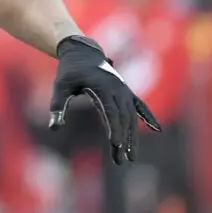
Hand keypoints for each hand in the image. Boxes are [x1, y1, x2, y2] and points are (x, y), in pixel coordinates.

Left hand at [48, 35, 161, 164]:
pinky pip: (139, 105)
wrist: (82, 52)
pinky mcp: (125, 91)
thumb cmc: (70, 71)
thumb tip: (54, 127)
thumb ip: (58, 105)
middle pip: (123, 117)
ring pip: (131, 115)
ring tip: (131, 157)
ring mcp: (123, 90)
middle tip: (121, 160)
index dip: (115, 128)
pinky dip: (148, 115)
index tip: (116, 144)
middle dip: (124, 139)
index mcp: (102, 86)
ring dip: (133, 135)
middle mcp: (117, 88)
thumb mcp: (60, 85)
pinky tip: (157, 128)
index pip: (111, 111)